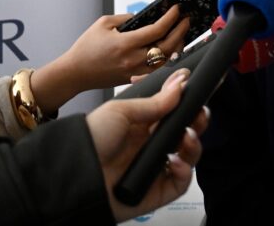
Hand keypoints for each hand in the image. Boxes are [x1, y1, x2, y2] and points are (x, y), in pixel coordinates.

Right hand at [32, 6, 191, 112]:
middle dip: (180, 31)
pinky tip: (170, 49)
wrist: (74, 73)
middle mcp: (133, 60)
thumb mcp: (103, 24)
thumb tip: (143, 17)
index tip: (177, 9)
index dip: (170, 18)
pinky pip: (157, 69)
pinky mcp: (134, 79)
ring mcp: (135, 72)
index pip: (156, 30)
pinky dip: (167, 58)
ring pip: (165, 60)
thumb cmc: (86, 48)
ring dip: (177, 46)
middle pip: (167, 46)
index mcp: (125, 44)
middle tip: (186, 20)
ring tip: (181, 33)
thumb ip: (125, 18)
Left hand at [87, 69, 208, 220]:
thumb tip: (181, 83)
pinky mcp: (156, 190)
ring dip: (193, 146)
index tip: (198, 95)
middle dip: (197, 123)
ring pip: (188, 157)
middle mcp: (150, 144)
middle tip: (199, 116)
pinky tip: (173, 162)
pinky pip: (180, 182)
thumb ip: (154, 101)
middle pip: (186, 133)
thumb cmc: (90, 139)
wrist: (74, 173)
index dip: (189, 105)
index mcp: (143, 124)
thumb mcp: (121, 111)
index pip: (175, 113)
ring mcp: (155, 167)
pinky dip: (184, 172)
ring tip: (186, 139)